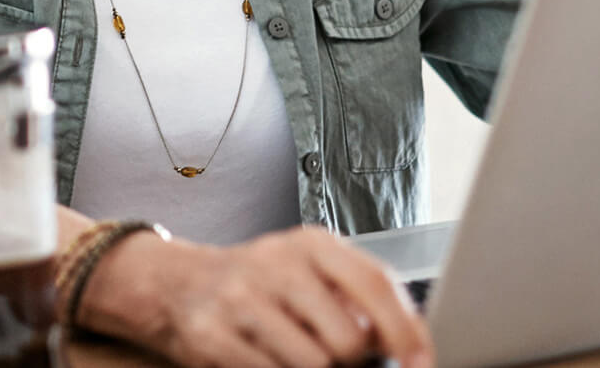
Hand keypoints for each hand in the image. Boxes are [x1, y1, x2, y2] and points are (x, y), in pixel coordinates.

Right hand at [84, 224, 431, 367]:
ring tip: (293, 354)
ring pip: (312, 366)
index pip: (374, 282)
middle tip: (334, 357)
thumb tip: (409, 341)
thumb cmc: (260, 284)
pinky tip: (263, 358)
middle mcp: (275, 262)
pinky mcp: (211, 335)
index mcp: (310, 244)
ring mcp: (240, 298)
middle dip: (349, 362)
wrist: (177, 285)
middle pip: (347, 340)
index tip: (423, 361)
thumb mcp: (308, 272)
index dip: (407, 330)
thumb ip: (355, 296)